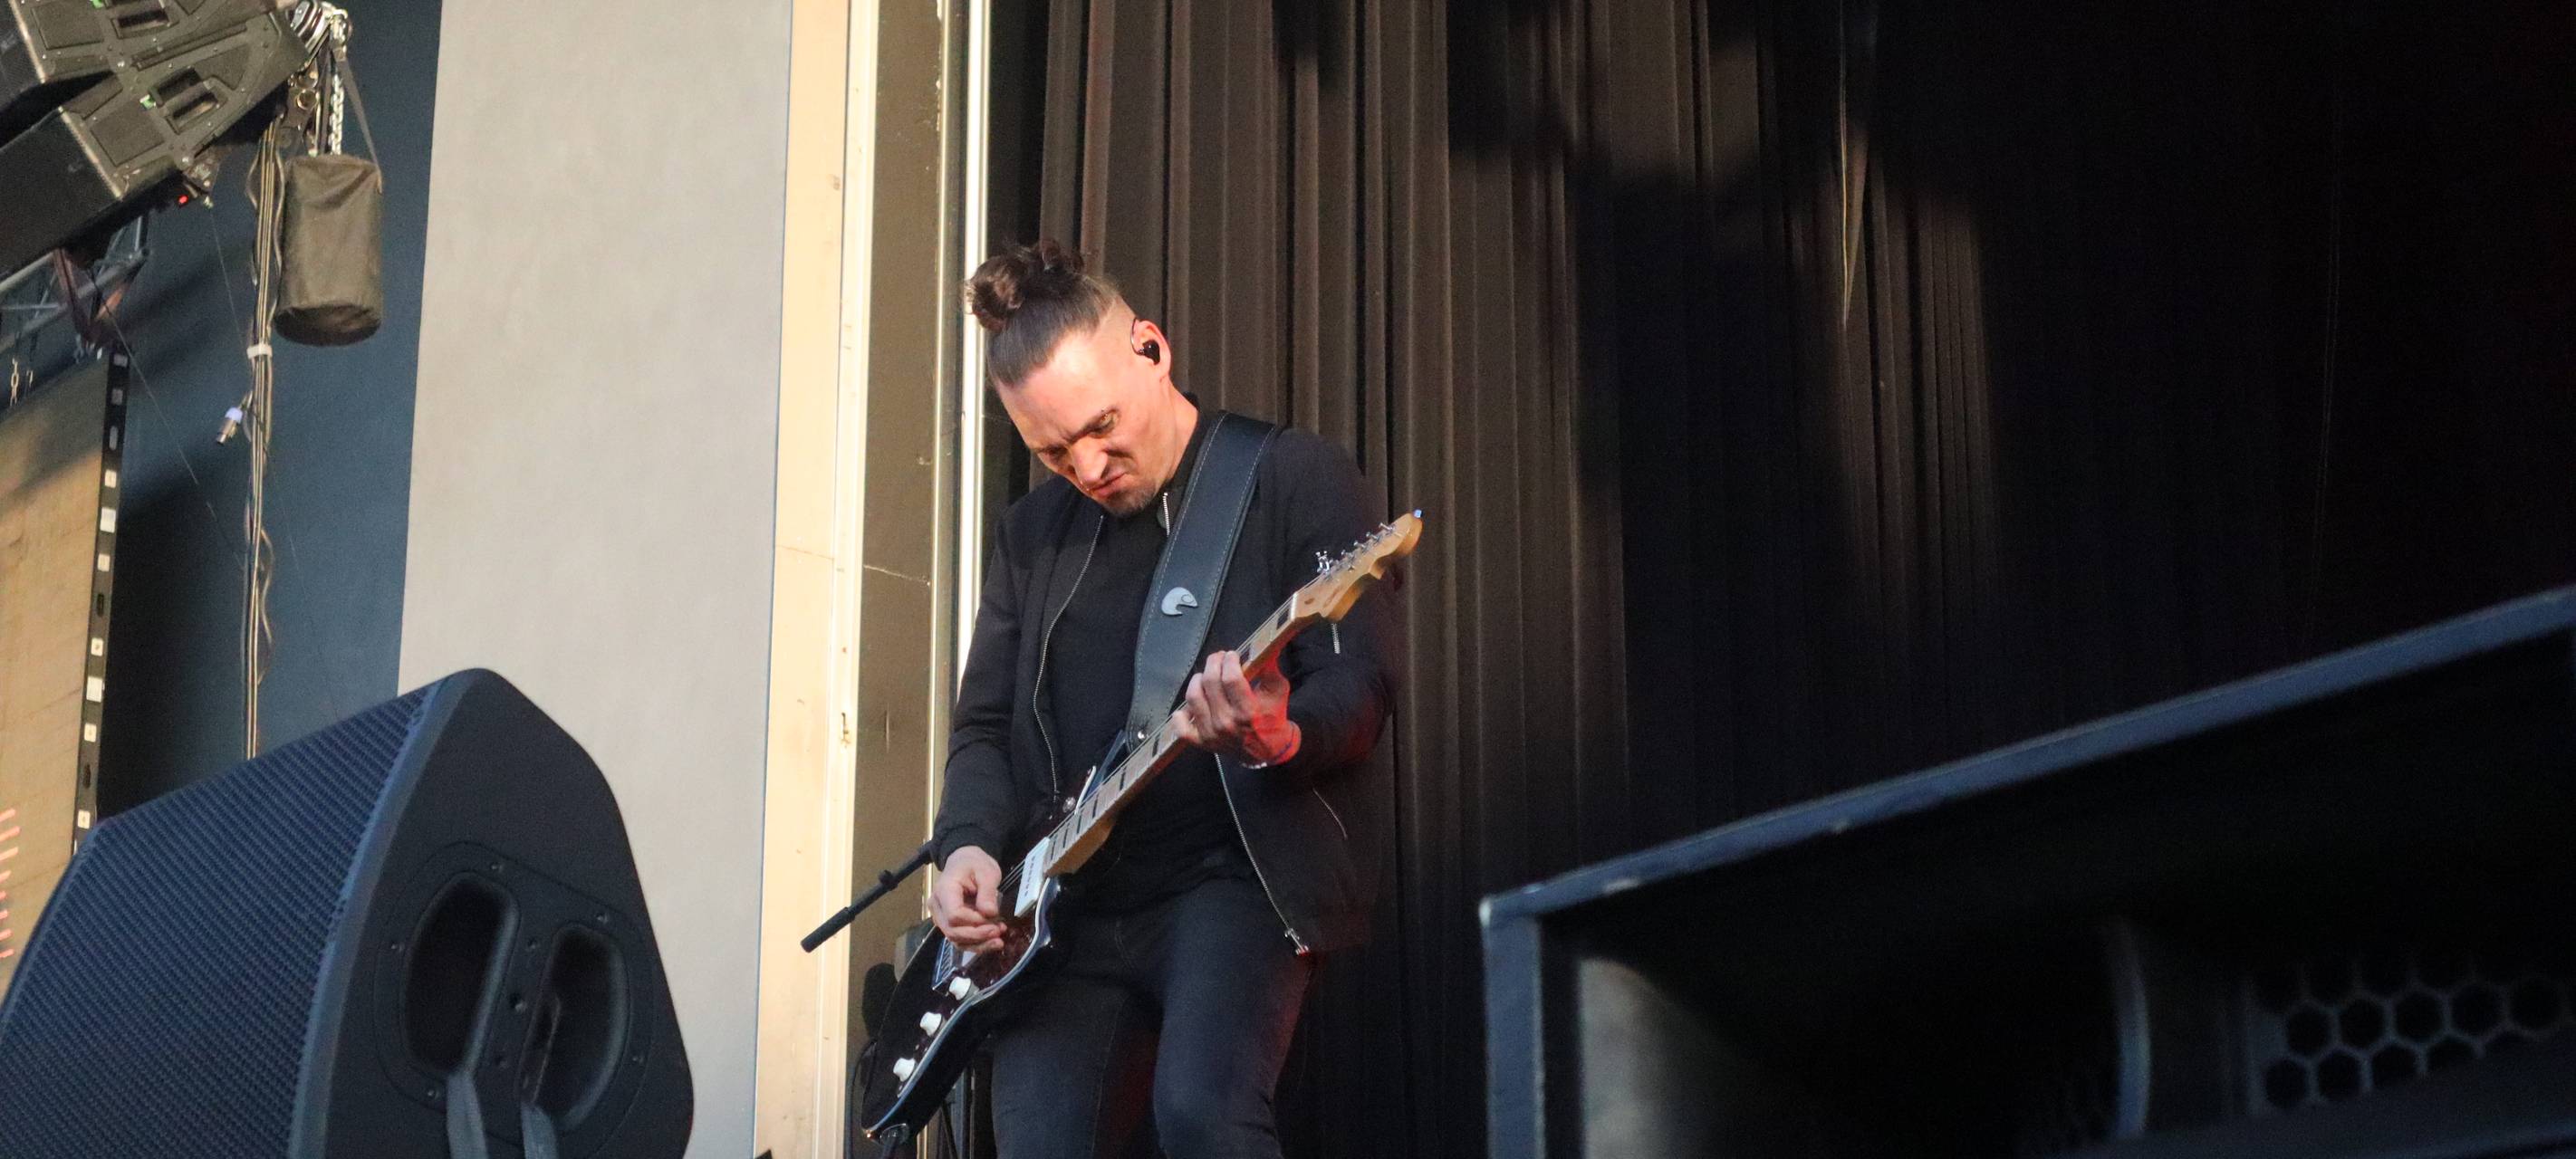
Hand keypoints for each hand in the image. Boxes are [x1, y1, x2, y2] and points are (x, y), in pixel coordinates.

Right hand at [931, 846, 1006, 952]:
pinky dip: (975, 943)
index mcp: (945, 889)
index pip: (954, 915)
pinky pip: (959, 938)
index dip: (975, 921)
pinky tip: (991, 941)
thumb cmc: (974, 863)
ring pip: (955, 939)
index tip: (993, 919)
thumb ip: (987, 893)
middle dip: (978, 936)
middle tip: (999, 931)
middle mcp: (937, 906)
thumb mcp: (987, 872)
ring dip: (978, 943)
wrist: (965, 860)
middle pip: (953, 931)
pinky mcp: (947, 923)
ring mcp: (940, 916)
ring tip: (998, 940)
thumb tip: (990, 913)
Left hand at [1169, 651, 1300, 766]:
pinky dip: (1181, 714)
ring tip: (1206, 676)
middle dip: (1213, 663)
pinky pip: (1181, 727)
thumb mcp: (1278, 690)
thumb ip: (1269, 667)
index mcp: (1247, 711)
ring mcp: (1212, 734)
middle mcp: (1227, 723)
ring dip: (1198, 680)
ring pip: (1193, 698)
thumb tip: (1262, 644)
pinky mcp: (1202, 742)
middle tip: (1219, 658)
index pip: (1230, 678)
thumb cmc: (1273, 717)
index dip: (1229, 661)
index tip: (1232, 655)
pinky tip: (1190, 706)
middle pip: (1210, 683)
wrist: (1269, 749)